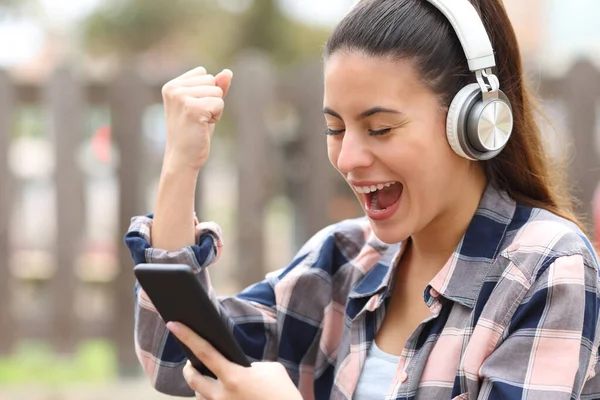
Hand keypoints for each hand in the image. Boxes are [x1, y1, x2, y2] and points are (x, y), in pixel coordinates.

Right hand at [161, 67, 232, 172]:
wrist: (183, 158)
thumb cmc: (193, 132)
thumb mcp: (204, 105)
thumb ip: (215, 87)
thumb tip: (228, 72)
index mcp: (171, 85)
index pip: (203, 73)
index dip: (206, 92)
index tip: (194, 110)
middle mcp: (174, 88)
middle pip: (211, 80)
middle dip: (211, 100)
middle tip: (198, 118)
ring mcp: (182, 97)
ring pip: (217, 92)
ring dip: (214, 109)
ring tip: (199, 122)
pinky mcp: (193, 108)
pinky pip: (219, 103)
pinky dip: (216, 116)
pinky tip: (203, 126)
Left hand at [167, 322, 301, 399]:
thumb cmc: (283, 392)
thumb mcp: (270, 370)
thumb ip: (248, 365)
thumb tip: (236, 368)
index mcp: (234, 376)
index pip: (204, 351)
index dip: (188, 336)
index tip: (173, 324)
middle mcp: (223, 395)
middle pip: (192, 378)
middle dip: (188, 368)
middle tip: (191, 362)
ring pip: (200, 395)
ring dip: (202, 386)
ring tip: (209, 378)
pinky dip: (213, 398)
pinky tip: (225, 392)